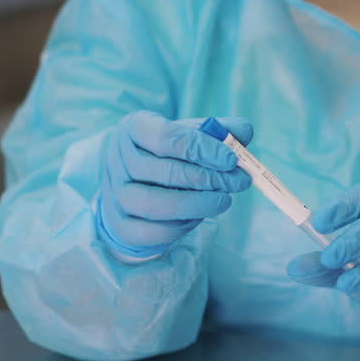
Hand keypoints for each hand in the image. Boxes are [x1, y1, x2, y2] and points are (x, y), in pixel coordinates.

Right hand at [97, 112, 251, 259]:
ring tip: (223, 201)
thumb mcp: (191, 134)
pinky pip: (152, 231)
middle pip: (165, 172)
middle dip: (209, 179)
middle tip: (239, 182)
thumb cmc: (168, 155)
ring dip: (197, 204)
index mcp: (134, 128)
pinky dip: (180, 226)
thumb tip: (243, 132)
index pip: (166, 136)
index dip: (202, 148)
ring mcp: (116, 194)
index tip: (232, 160)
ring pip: (156, 204)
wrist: (134, 185)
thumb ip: (219, 131)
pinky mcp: (121, 225)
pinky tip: (198, 216)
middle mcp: (118, 160)